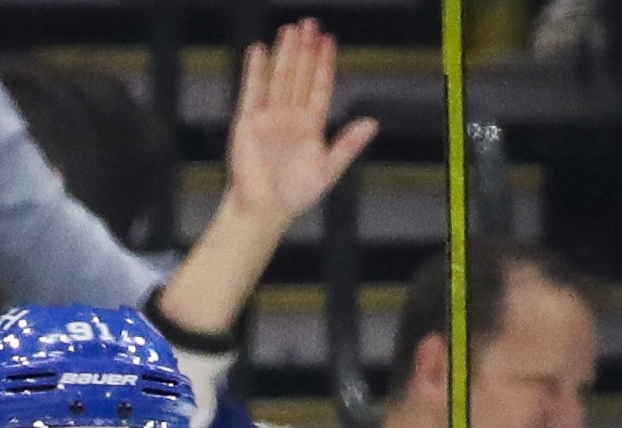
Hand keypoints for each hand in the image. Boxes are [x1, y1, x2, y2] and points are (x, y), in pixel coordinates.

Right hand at [222, 21, 378, 230]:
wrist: (264, 208)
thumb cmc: (296, 194)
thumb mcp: (328, 169)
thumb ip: (349, 144)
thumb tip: (373, 123)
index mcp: (311, 126)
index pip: (319, 87)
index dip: (324, 64)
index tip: (329, 41)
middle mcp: (290, 117)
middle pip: (300, 76)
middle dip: (305, 50)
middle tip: (310, 23)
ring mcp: (269, 117)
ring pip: (280, 78)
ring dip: (286, 54)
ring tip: (291, 29)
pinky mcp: (248, 121)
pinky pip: (252, 90)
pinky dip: (255, 71)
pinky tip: (259, 51)